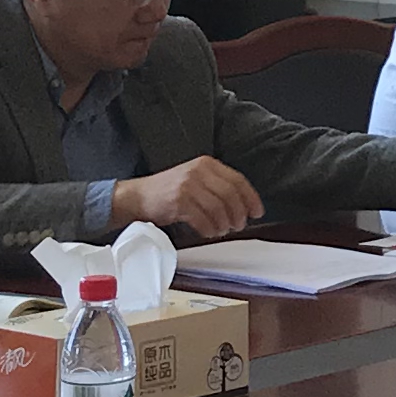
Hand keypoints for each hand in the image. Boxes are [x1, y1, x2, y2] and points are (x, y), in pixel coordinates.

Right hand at [118, 158, 262, 239]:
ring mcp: (187, 185)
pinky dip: (209, 229)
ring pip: (218, 208)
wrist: (138, 196)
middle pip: (230, 195)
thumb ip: (217, 187)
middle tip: (238, 226)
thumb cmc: (170, 192)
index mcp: (207, 164)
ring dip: (224, 224)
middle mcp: (198, 171)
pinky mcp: (178, 201)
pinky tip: (208, 232)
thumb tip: (245, 206)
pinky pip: (203, 219)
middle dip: (238, 214)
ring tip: (222, 230)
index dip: (251, 198)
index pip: (238, 180)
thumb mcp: (195, 180)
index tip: (257, 212)